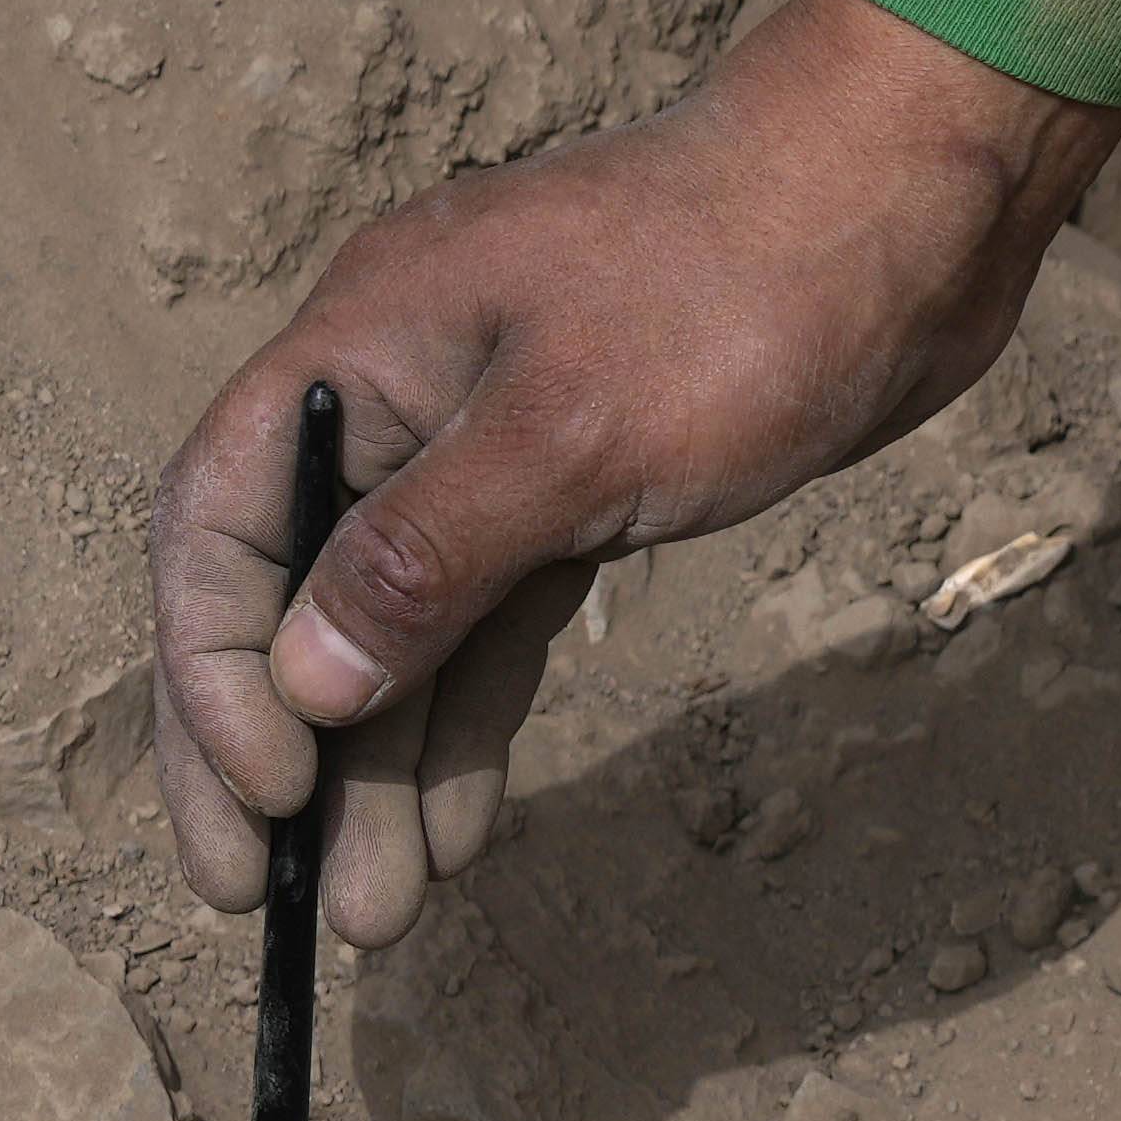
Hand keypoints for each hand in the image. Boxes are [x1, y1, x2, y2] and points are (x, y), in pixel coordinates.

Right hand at [144, 0, 1120, 942]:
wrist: (908, 206)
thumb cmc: (742, 287)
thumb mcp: (576, 434)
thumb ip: (428, 557)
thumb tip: (308, 679)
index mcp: (360, 352)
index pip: (220, 527)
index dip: (212, 673)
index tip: (257, 805)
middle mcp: (402, 400)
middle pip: (289, 596)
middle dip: (276, 756)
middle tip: (269, 907)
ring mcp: (492, 446)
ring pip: (400, 633)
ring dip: (382, 772)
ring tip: (377, 914)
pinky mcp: (582, 487)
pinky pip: (491, 629)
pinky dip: (470, 725)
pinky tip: (457, 830)